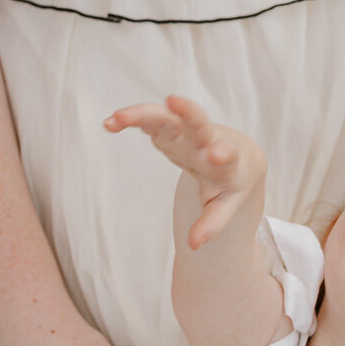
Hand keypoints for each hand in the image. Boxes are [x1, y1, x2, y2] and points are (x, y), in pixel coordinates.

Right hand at [105, 95, 264, 248]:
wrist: (235, 153)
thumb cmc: (230, 181)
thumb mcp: (226, 204)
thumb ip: (212, 223)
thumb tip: (194, 244)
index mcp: (226, 160)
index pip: (228, 154)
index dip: (223, 154)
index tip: (219, 154)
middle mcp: (206, 139)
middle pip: (198, 122)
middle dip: (188, 112)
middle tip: (174, 101)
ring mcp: (186, 130)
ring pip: (167, 116)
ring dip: (144, 114)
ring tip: (118, 118)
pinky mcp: (169, 126)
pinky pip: (149, 119)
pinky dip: (131, 119)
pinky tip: (109, 123)